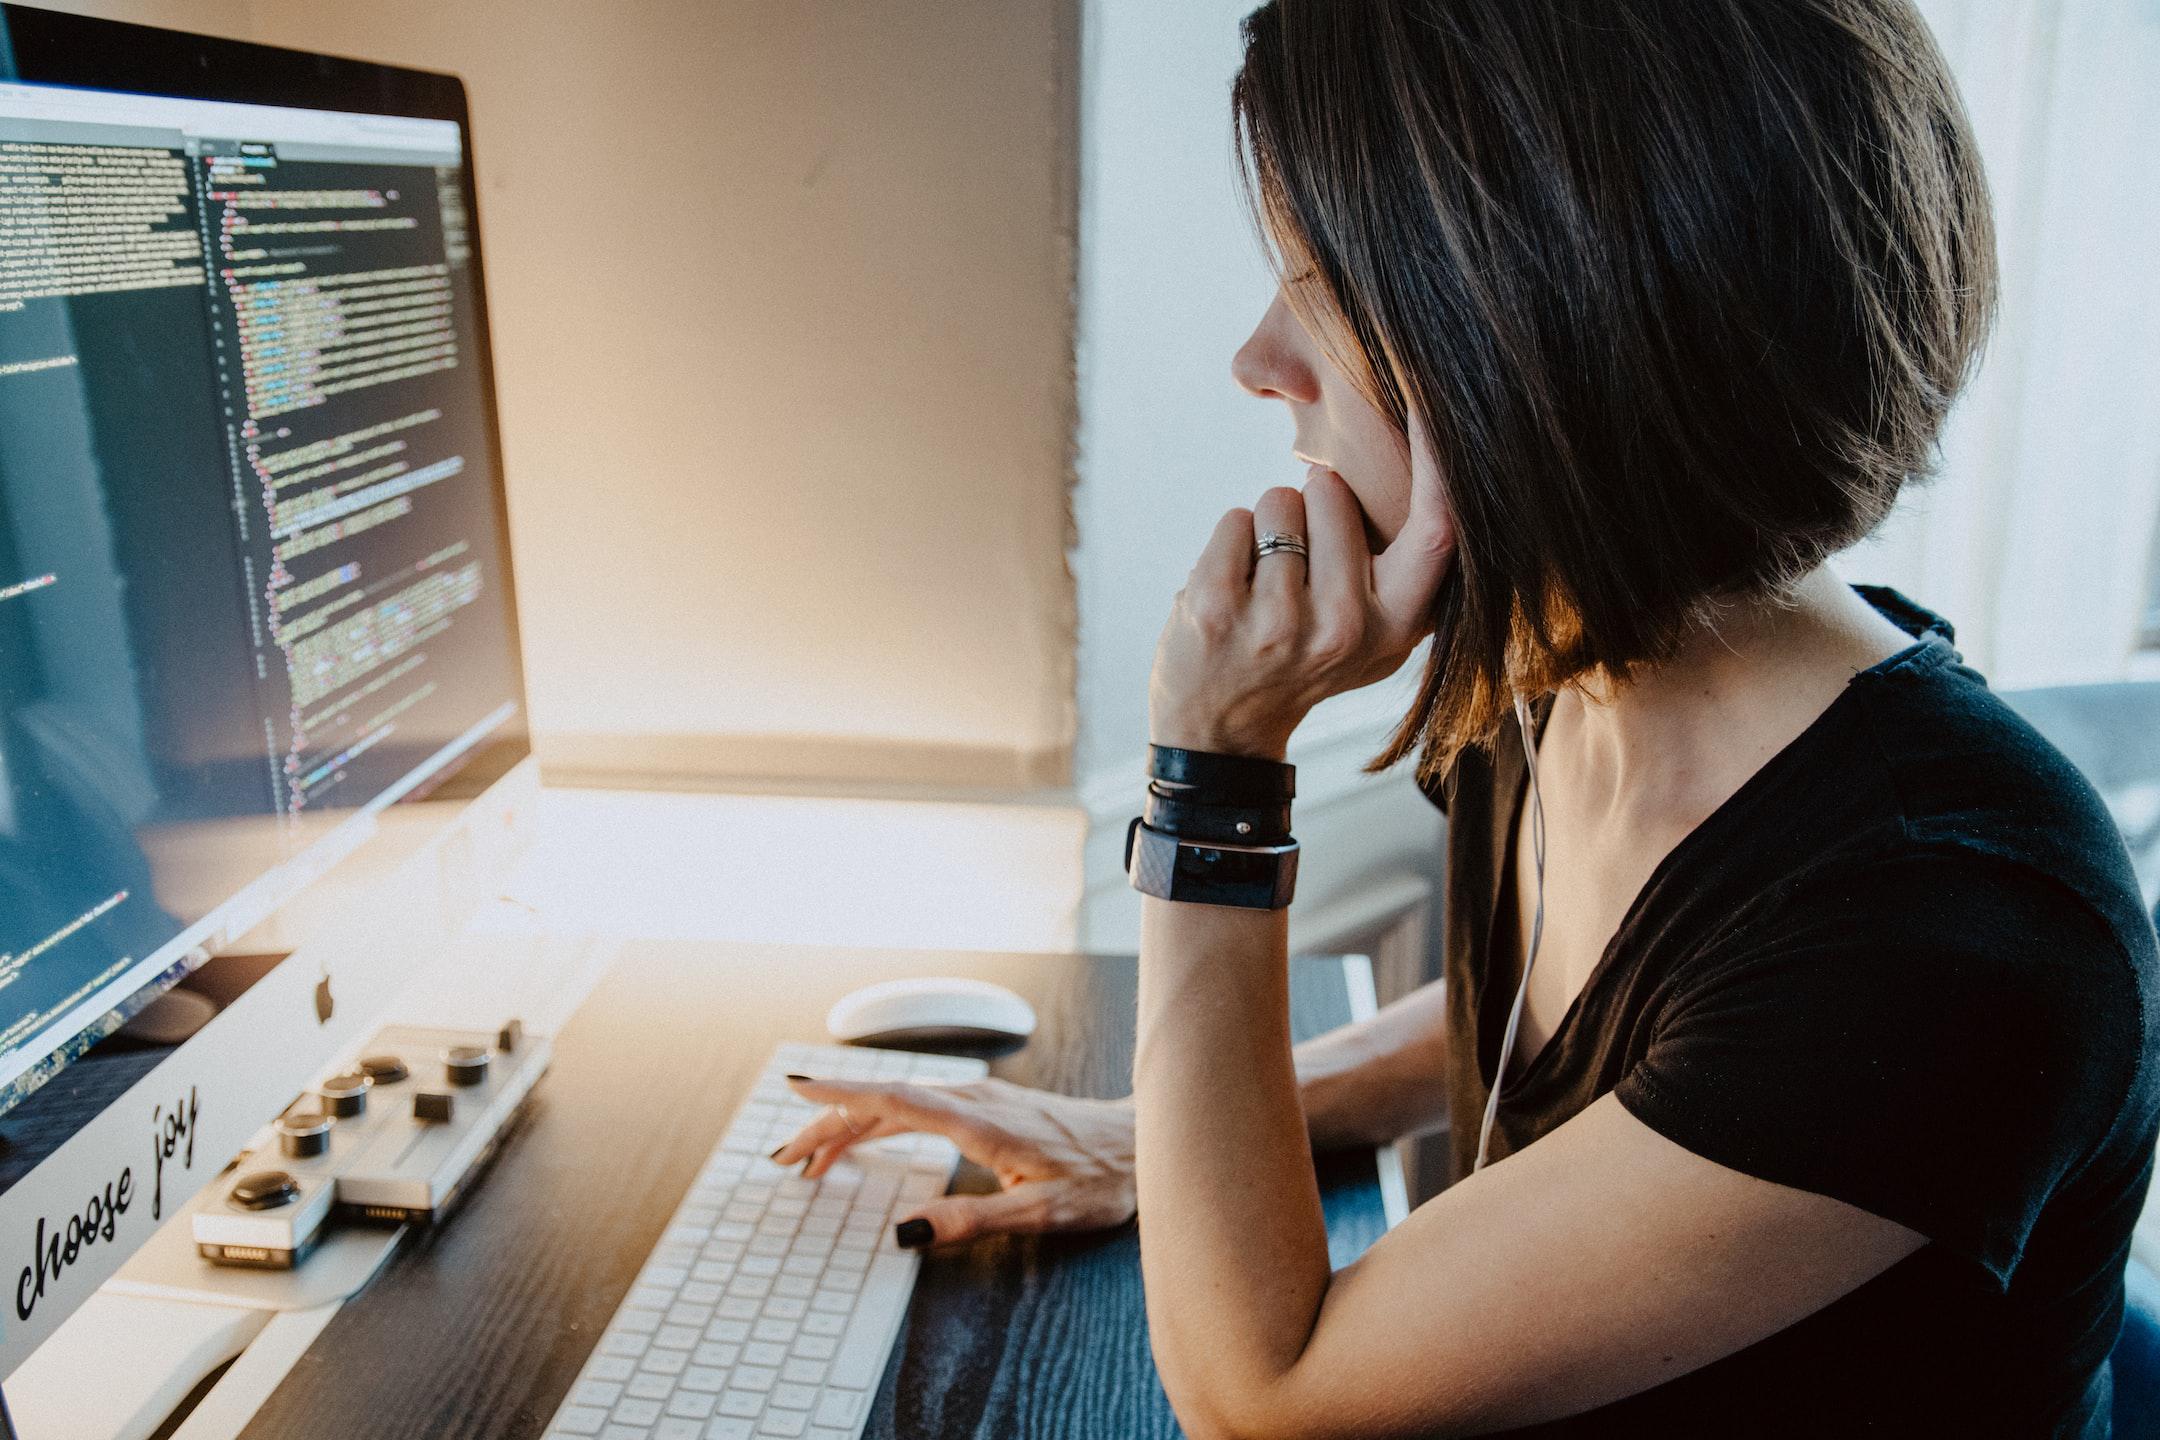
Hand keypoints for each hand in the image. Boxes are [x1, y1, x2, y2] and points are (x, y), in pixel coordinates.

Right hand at [774, 1075, 1136, 1245]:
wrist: (1141, 1142)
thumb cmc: (1100, 1177)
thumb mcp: (1041, 1212)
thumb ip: (971, 1221)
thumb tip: (907, 1232)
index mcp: (977, 1120)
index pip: (893, 1101)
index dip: (840, 1098)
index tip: (796, 1092)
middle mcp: (971, 1099)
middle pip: (882, 1101)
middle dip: (829, 1125)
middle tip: (786, 1159)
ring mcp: (977, 1097)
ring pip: (897, 1101)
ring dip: (850, 1124)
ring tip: (812, 1157)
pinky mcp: (984, 1104)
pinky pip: (916, 1104)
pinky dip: (879, 1119)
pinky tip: (867, 1135)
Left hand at [1148, 409, 1455, 758]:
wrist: (1221, 730)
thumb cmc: (1306, 661)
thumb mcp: (1377, 633)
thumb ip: (1408, 567)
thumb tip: (1440, 459)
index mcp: (1398, 626)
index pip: (1437, 529)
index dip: (1440, 461)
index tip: (1433, 402)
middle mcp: (1346, 627)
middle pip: (1333, 491)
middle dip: (1312, 503)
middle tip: (1301, 570)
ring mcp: (1279, 622)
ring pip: (1280, 500)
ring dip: (1268, 527)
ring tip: (1265, 586)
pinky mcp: (1218, 608)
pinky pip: (1236, 520)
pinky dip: (1230, 541)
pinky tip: (1232, 592)